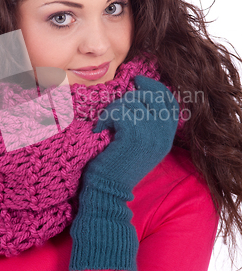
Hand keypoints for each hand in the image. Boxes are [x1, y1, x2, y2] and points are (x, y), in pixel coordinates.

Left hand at [88, 75, 178, 189]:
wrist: (109, 189)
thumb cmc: (118, 165)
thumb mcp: (141, 144)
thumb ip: (147, 123)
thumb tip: (139, 93)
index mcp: (167, 137)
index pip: (170, 102)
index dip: (155, 87)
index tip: (138, 81)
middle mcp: (164, 135)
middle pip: (152, 97)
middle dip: (130, 96)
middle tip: (116, 106)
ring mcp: (151, 134)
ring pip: (132, 102)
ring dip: (113, 109)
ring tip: (106, 124)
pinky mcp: (135, 134)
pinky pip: (119, 111)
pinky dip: (105, 117)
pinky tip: (100, 129)